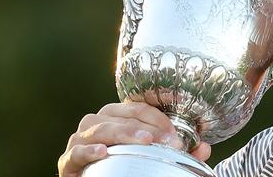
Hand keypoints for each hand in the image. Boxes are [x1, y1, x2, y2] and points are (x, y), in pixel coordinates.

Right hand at [57, 102, 210, 176]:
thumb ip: (179, 152)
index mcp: (116, 116)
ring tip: (144, 141)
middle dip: (145, 126)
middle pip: (119, 115)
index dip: (158, 118)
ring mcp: (79, 140)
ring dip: (123, 133)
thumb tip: (204, 148)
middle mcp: (96, 122)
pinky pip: (75, 151)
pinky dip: (88, 150)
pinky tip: (103, 153)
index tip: (175, 135)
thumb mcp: (152, 156)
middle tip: (166, 140)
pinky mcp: (68, 161)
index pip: (138, 107)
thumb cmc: (122, 164)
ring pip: (99, 128)